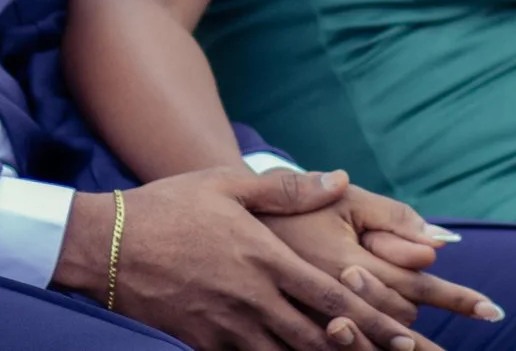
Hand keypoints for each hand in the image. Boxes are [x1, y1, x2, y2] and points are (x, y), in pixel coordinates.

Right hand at [57, 168, 452, 350]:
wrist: (105, 245)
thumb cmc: (167, 207)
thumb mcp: (225, 184)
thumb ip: (286, 188)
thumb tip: (340, 180)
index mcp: (265, 259)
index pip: (335, 299)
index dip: (377, 322)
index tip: (410, 338)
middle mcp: (254, 299)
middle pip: (323, 339)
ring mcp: (229, 327)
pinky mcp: (205, 343)